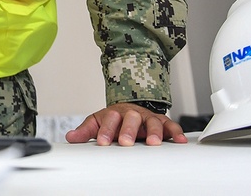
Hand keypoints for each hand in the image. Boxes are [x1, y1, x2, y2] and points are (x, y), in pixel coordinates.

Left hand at [65, 103, 187, 145]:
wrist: (130, 109)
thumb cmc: (114, 119)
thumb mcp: (97, 122)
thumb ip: (85, 131)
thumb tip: (70, 137)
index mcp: (114, 114)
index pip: (109, 120)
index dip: (105, 131)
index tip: (101, 142)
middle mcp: (131, 114)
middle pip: (130, 118)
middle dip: (128, 130)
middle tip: (125, 142)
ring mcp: (147, 118)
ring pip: (152, 122)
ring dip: (153, 132)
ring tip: (153, 142)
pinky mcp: (162, 123)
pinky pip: (171, 125)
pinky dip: (176, 132)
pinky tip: (179, 140)